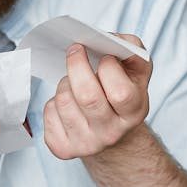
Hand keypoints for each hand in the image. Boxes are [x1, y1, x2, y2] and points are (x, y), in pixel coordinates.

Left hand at [42, 39, 151, 159]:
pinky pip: (48, 112)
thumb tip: (111, 38)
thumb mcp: (138, 72)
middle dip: (77, 65)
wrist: (114, 134)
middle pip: (87, 97)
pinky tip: (68, 102)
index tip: (105, 56)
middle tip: (76, 49)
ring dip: (66, 82)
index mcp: (134, 113)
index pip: (120, 93)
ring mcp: (86, 144)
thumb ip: (132, 49)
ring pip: (64, 100)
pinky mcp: (63, 148)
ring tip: (75, 82)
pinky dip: (54, 100)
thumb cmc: (123, 95)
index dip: (110, 68)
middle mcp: (111, 133)